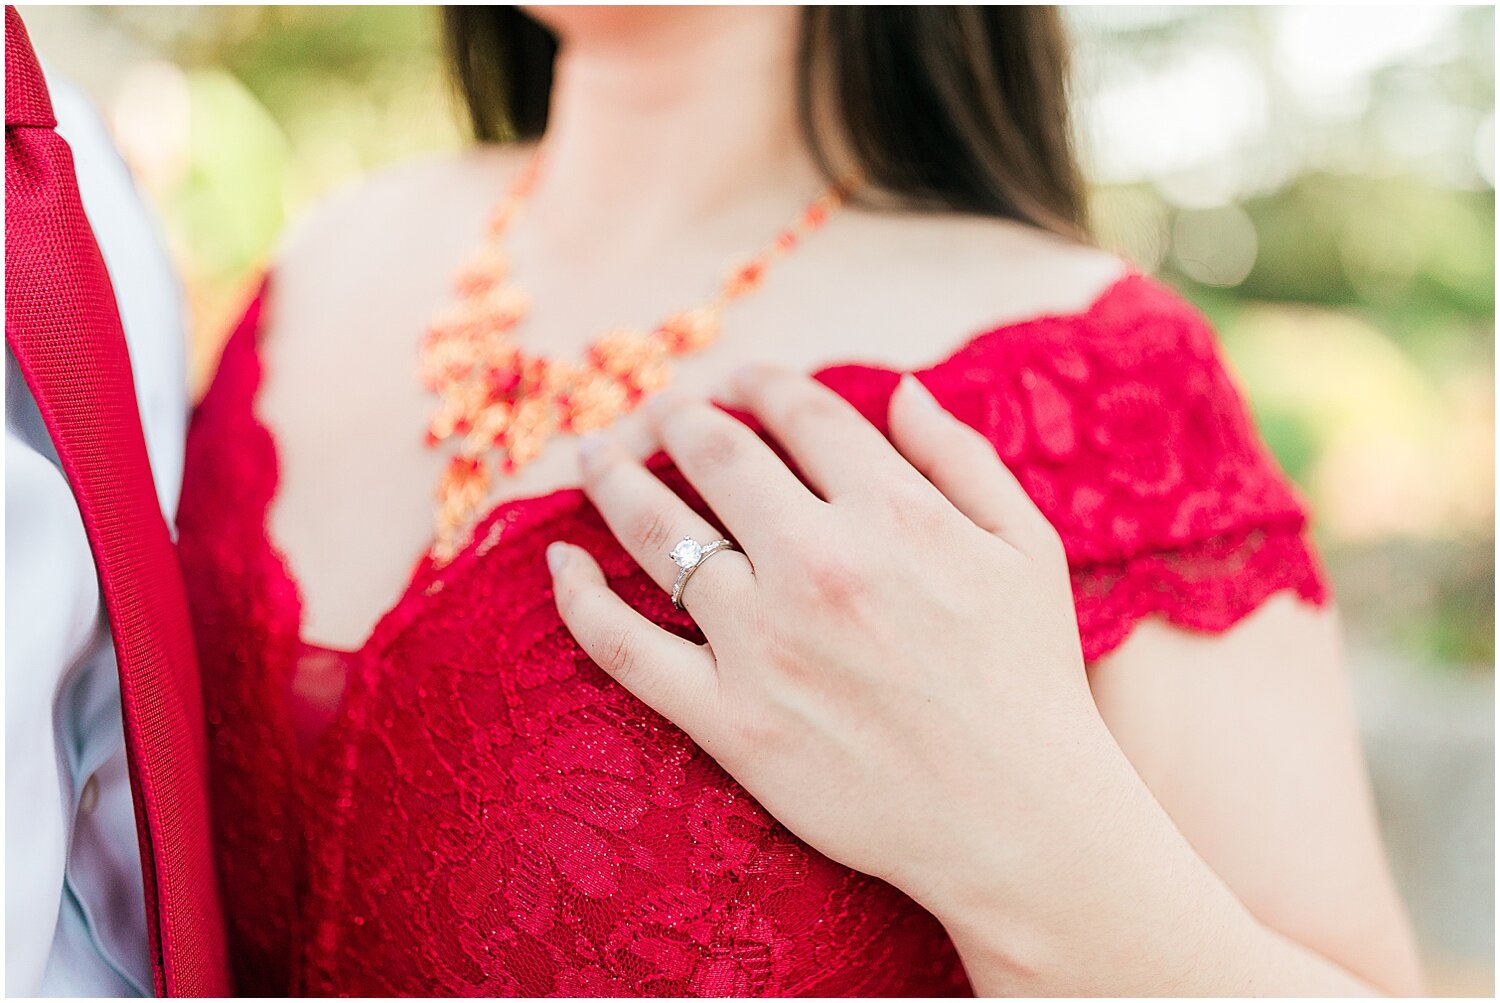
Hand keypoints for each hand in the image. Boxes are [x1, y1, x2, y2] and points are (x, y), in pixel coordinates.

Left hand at [546, 368, 1121, 920]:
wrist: (1020, 822)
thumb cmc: (1032, 681)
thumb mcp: (1027, 548)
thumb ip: (960, 457)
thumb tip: (899, 387)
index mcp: (895, 512)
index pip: (797, 412)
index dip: (756, 381)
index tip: (737, 380)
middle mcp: (820, 563)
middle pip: (714, 453)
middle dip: (676, 416)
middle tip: (658, 413)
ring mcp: (766, 642)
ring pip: (657, 531)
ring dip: (612, 477)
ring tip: (593, 456)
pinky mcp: (730, 720)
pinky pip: (626, 647)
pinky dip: (579, 598)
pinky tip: (559, 565)